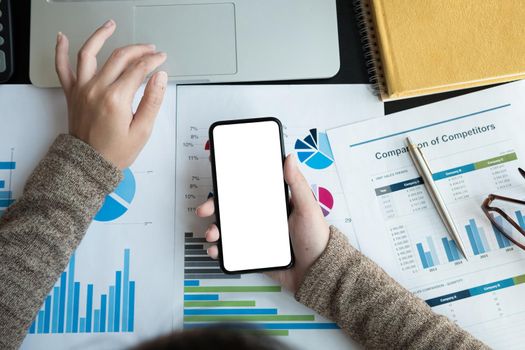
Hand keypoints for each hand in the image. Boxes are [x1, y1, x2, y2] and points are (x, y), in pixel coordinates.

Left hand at [55, 19, 167, 168]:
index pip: (139, 69)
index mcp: (116, 99)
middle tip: (150, 49)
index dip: (153, 61)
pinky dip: (59, 50)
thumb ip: (153, 100)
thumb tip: (159, 77)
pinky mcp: (72, 93)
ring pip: (89, 53)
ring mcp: (82, 89)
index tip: (161, 59)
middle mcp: (97, 89)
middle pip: (119, 57)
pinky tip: (62, 38)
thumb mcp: (143, 130)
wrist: (89, 164)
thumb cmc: (115, 151)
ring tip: (110, 26)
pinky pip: (62, 67)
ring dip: (101, 36)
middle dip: (138, 49)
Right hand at [196, 154, 329, 292]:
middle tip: (204, 210)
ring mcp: (257, 237)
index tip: (218, 184)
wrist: (318, 273)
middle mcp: (263, 219)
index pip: (248, 191)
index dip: (230, 187)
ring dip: (215, 229)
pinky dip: (220, 250)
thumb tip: (289, 157)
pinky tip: (216, 250)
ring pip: (229, 230)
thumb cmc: (317, 238)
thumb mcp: (308, 207)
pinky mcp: (254, 255)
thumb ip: (297, 183)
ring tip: (212, 234)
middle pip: (232, 209)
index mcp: (274, 205)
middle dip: (214, 208)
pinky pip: (232, 251)